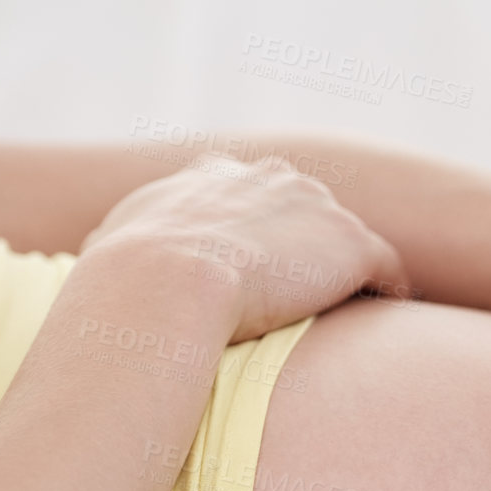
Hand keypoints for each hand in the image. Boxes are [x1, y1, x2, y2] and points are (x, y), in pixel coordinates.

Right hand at [81, 153, 406, 342]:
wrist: (167, 283)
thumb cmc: (125, 279)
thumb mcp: (107, 245)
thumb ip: (115, 241)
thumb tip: (100, 251)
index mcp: (214, 176)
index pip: (250, 195)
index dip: (259, 233)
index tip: (263, 267)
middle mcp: (270, 178)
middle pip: (305, 210)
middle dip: (311, 245)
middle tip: (314, 292)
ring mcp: (316, 208)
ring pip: (345, 239)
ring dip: (350, 271)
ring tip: (359, 310)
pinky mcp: (353, 244)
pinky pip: (387, 266)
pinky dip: (390, 288)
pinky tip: (389, 314)